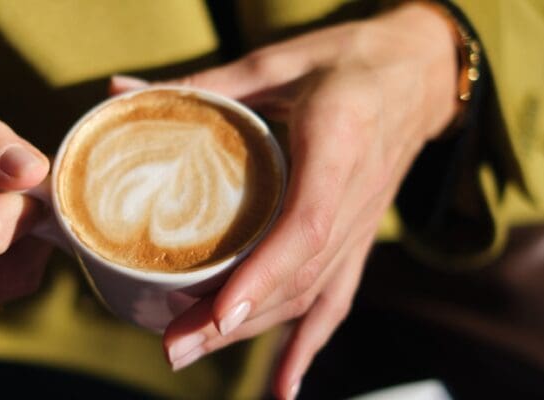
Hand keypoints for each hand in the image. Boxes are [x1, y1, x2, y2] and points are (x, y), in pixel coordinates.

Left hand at [113, 3, 456, 397]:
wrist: (422, 72)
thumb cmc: (352, 58)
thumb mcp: (279, 59)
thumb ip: (207, 84)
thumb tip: (121, 96)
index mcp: (339, 142)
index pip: (305, 225)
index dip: (264, 274)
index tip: (219, 312)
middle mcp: (355, 194)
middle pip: (299, 274)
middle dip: (235, 317)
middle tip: (173, 345)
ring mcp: (361, 224)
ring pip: (310, 293)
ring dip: (254, 332)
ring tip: (191, 352)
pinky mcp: (360, 238)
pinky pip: (337, 298)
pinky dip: (308, 345)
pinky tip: (283, 388)